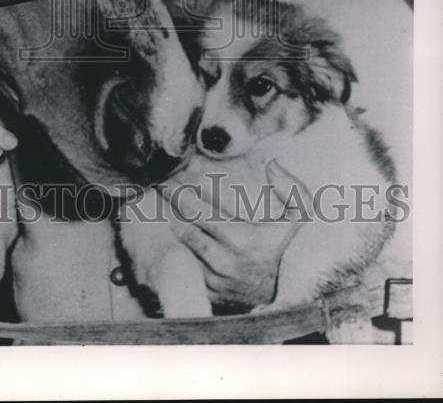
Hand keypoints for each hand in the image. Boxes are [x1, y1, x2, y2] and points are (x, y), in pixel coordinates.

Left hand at [167, 160, 311, 310]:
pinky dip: (181, 244)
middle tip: (160, 182)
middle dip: (173, 198)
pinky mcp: (209, 291)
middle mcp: (225, 260)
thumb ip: (292, 190)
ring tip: (164, 199)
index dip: (185, 189)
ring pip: (185, 242)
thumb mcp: (299, 218)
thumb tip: (272, 164)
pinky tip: (176, 226)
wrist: (286, 295)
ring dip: (175, 219)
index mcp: (243, 238)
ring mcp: (215, 277)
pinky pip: (189, 262)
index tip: (174, 173)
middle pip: (187, 222)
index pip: (201, 208)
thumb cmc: (287, 249)